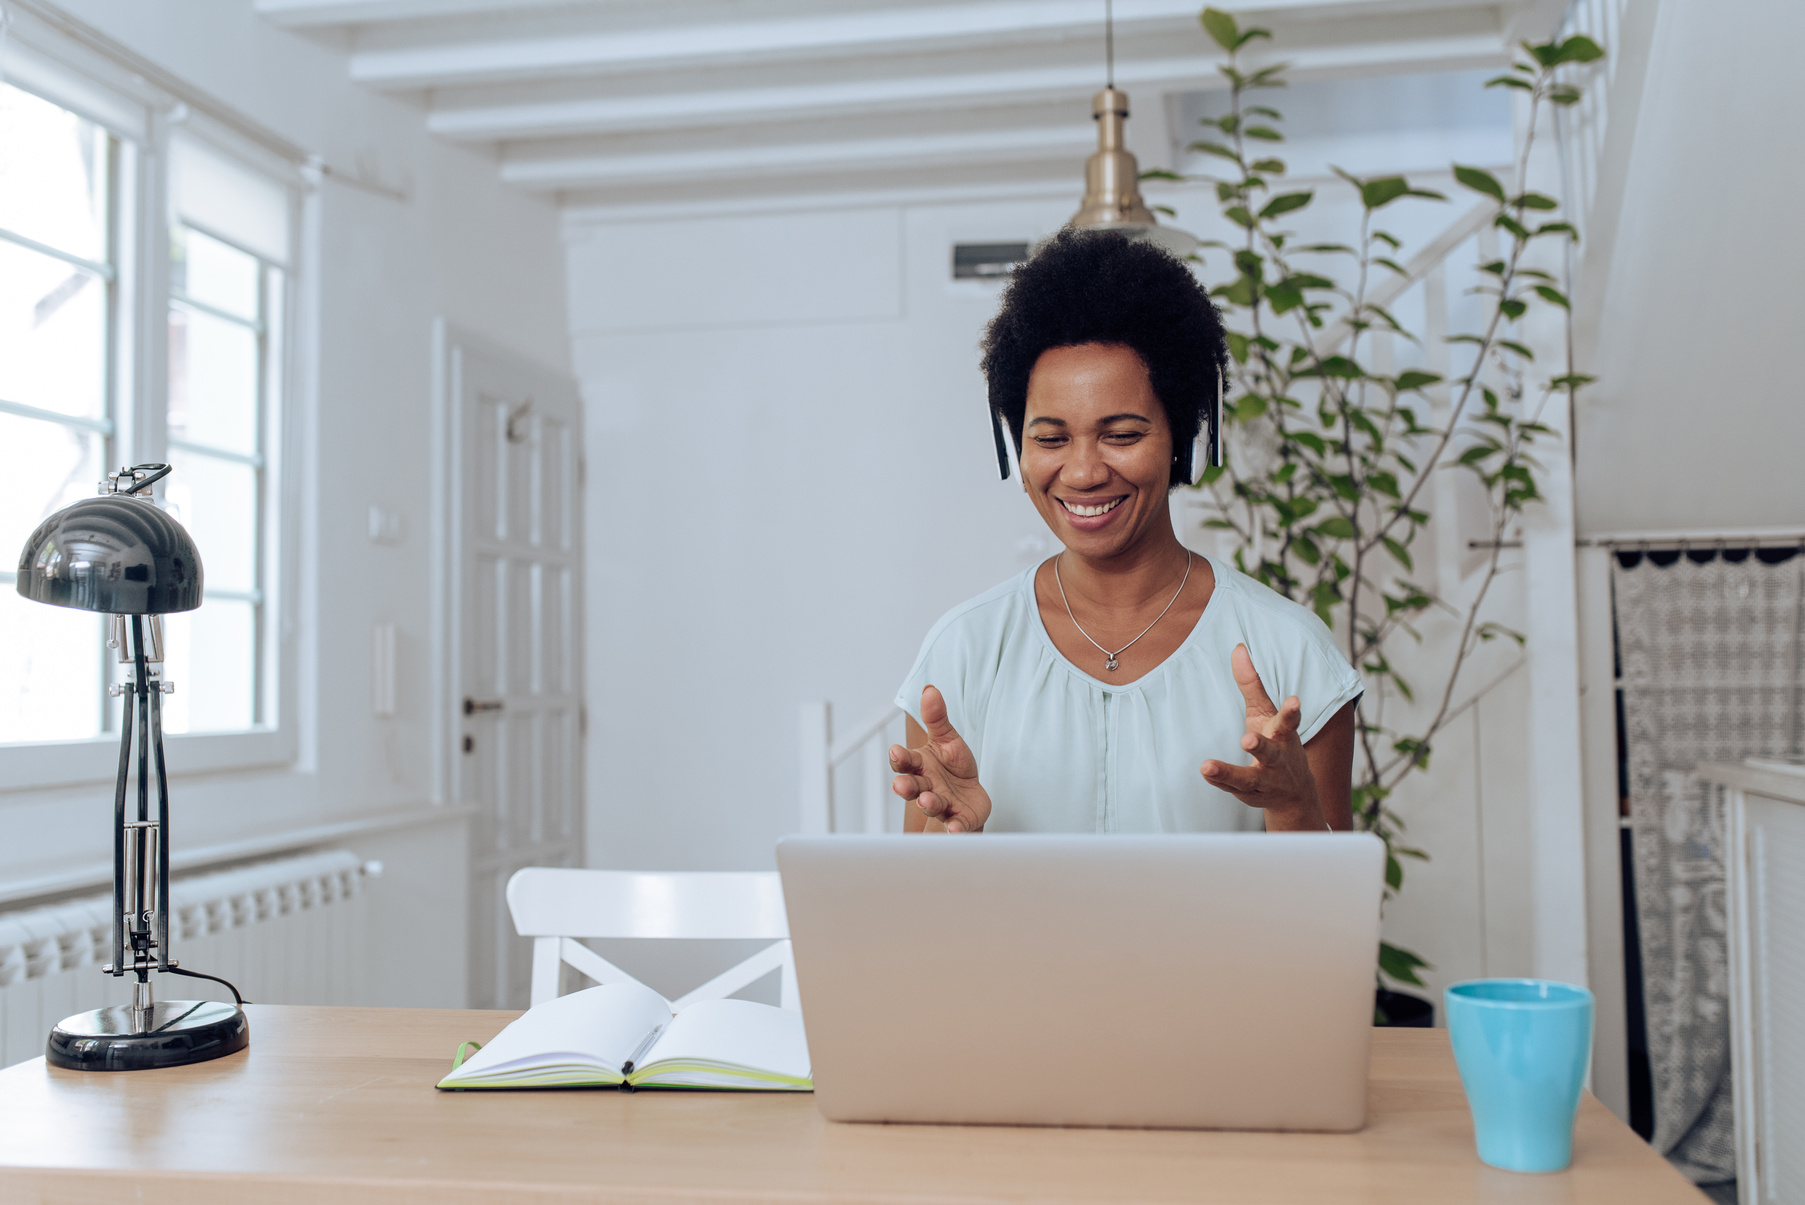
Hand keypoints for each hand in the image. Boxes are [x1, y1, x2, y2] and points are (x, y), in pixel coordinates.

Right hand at [891, 685, 990, 833]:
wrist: (971, 797)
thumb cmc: (953, 767)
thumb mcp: (947, 739)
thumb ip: (937, 718)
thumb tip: (929, 688)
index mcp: (921, 766)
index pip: (906, 762)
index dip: (900, 758)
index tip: (895, 751)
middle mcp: (926, 786)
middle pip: (912, 787)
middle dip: (906, 786)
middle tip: (900, 785)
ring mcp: (942, 804)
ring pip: (931, 805)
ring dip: (928, 803)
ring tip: (926, 800)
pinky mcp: (959, 820)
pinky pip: (956, 824)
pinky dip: (955, 828)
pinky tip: (955, 828)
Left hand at [1201, 644, 1324, 830]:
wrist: (1294, 793)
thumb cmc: (1276, 741)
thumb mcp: (1265, 713)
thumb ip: (1251, 684)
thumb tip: (1238, 648)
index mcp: (1283, 734)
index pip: (1289, 721)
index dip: (1291, 711)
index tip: (1294, 700)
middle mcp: (1277, 758)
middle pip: (1270, 752)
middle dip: (1260, 746)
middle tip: (1247, 739)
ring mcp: (1265, 780)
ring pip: (1248, 779)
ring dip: (1229, 773)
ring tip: (1207, 766)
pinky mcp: (1249, 794)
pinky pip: (1233, 789)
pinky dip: (1220, 781)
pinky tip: (1205, 772)